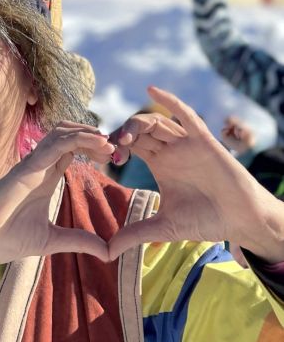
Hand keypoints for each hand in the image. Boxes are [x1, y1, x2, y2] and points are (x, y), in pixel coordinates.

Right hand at [0, 122, 114, 263]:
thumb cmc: (3, 238)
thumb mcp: (51, 241)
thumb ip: (79, 241)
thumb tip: (108, 252)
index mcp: (45, 179)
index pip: (71, 152)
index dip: (93, 149)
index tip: (115, 158)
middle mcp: (40, 167)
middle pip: (69, 136)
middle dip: (94, 137)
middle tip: (116, 149)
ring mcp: (33, 165)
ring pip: (62, 134)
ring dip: (87, 133)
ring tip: (109, 142)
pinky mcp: (26, 168)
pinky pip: (54, 145)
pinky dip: (77, 139)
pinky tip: (97, 143)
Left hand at [108, 87, 283, 263]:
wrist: (241, 221)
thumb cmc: (206, 220)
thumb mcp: (163, 227)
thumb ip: (134, 234)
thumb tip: (105, 252)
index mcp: (159, 163)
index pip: (129, 145)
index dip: (113, 147)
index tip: (102, 160)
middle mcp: (170, 149)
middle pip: (138, 130)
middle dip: (120, 135)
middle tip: (107, 148)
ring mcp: (186, 143)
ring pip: (156, 122)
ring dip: (136, 125)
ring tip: (122, 139)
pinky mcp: (204, 140)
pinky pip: (186, 116)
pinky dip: (170, 101)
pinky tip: (152, 89)